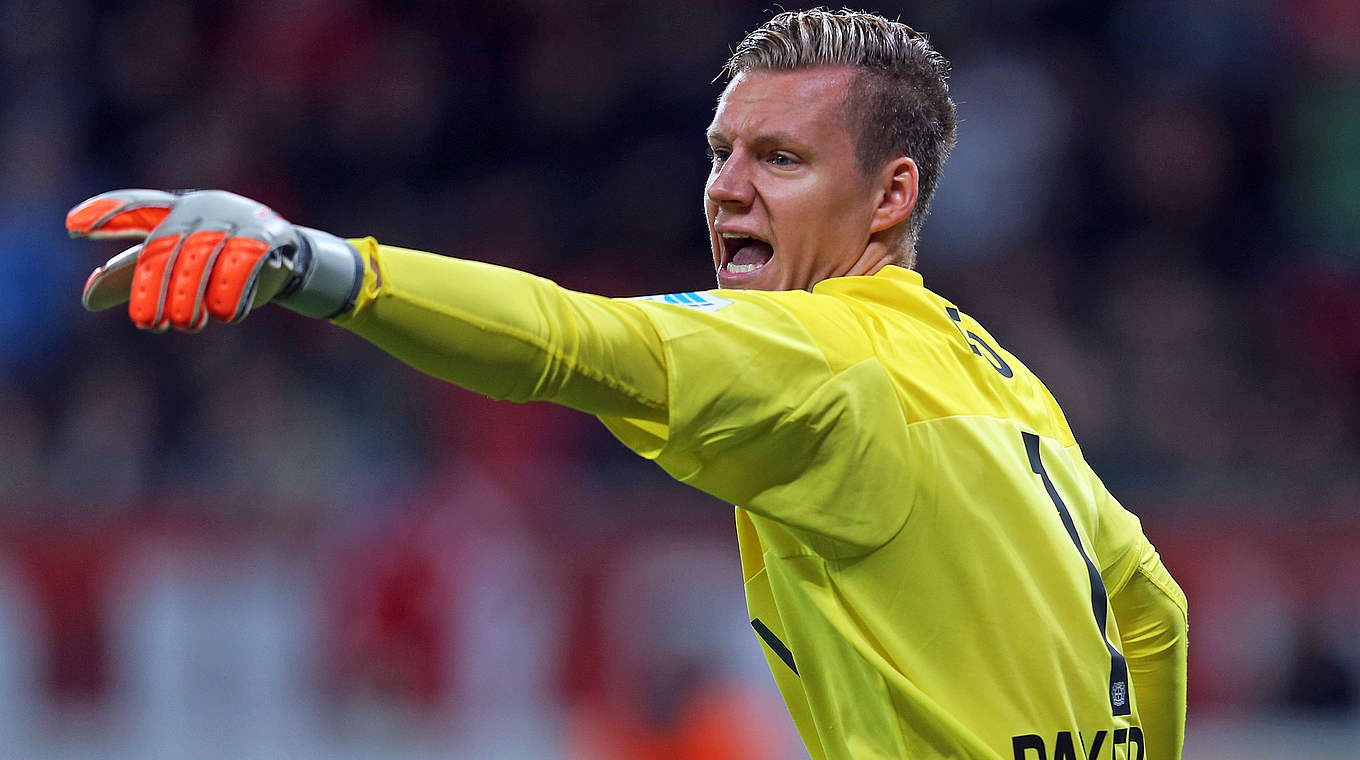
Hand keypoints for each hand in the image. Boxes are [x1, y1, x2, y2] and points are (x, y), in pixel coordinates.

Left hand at [67, 189, 362, 330]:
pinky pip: (242, 266)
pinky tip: (225, 315)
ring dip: (190, 297)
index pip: (137, 205)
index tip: (71, 227)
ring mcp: (237, 217)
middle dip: (153, 288)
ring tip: (186, 324)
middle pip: (165, 246)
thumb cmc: (218, 259)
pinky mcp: (267, 235)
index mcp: (176, 208)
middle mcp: (203, 206)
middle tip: (148, 324)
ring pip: (201, 259)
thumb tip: (88, 298)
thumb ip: (134, 275)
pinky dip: (231, 295)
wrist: (285, 257)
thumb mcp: (177, 263)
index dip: (107, 213)